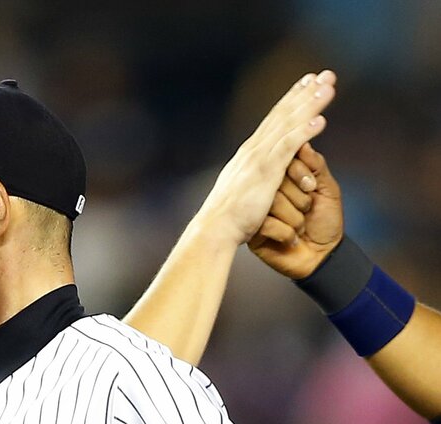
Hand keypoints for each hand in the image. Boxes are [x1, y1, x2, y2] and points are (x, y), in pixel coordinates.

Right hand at [193, 70, 334, 248]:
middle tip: (326, 74)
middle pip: (283, 116)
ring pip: (288, 125)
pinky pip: (288, 148)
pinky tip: (320, 121)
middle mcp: (253, 150)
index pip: (273, 121)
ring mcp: (258, 160)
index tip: (306, 84)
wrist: (214, 230)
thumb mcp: (240, 191)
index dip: (291, 100)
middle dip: (305, 93)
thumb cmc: (226, 219)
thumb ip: (250, 178)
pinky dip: (304, 132)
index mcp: (248, 154)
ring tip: (328, 88)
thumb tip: (254, 175)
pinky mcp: (265, 172)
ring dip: (309, 105)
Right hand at [249, 142, 344, 278]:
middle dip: (300, 198)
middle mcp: (268, 193)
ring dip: (296, 218)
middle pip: (276, 182)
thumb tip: (303, 143)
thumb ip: (316, 165)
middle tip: (309, 208)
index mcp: (284, 179)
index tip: (312, 186)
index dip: (299, 172)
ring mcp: (259, 213)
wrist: (322, 255)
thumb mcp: (327, 188)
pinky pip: (268, 225)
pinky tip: (293, 239)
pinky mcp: (254, 233)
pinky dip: (288, 234)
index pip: (284, 161)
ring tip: (301, 226)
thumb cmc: (325, 221)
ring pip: (272, 204)